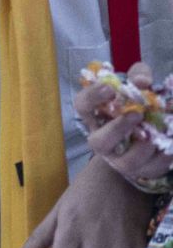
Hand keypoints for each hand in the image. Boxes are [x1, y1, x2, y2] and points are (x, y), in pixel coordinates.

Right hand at [76, 62, 172, 184]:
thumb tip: (142, 81)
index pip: (83, 105)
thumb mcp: (137, 85)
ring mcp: (120, 160)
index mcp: (95, 116)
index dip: (93, 97)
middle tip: (137, 113)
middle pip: (99, 141)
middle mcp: (102, 140)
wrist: (143, 137)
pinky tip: (170, 141)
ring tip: (159, 131)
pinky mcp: (141, 172)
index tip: (110, 88)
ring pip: (128, 161)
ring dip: (145, 145)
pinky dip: (165, 155)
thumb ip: (139, 76)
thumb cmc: (136, 105)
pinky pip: (153, 168)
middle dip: (118, 128)